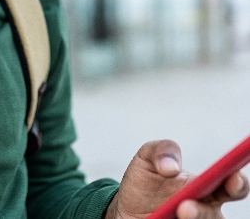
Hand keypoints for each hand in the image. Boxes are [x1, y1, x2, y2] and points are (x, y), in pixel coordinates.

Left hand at [104, 140, 248, 218]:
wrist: (126, 207)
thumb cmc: (144, 181)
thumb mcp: (147, 157)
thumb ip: (161, 150)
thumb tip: (171, 168)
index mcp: (205, 187)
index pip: (231, 186)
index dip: (237, 183)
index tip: (232, 179)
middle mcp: (205, 210)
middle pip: (215, 216)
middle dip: (204, 213)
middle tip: (184, 208)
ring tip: (174, 212)